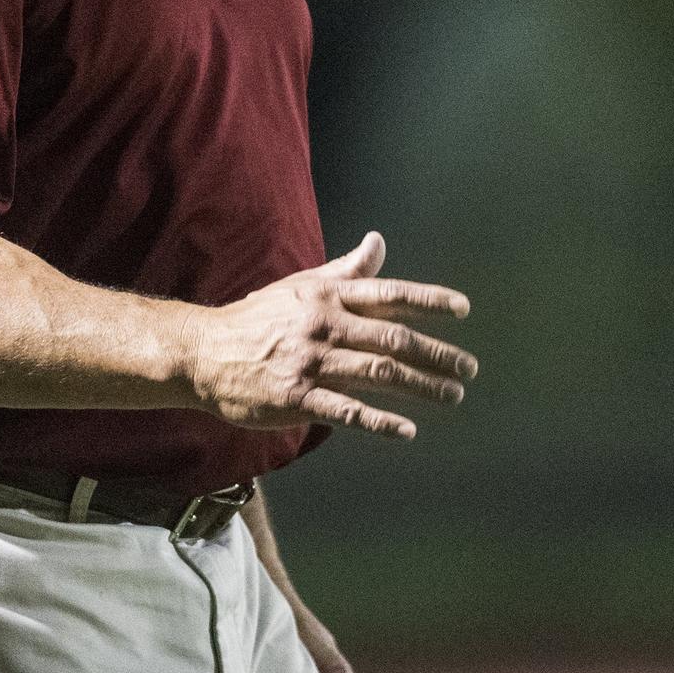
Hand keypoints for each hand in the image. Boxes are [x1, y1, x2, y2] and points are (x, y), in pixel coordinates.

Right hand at [184, 232, 475, 438]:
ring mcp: (311, 362)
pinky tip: (406, 430)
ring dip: (421, 386)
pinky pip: (346, 411)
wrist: (205, 350)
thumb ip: (346, 269)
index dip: (429, 301)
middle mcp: (324, 324)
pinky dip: (379, 422)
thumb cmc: (259, 317)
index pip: (388, 293)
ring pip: (378, 374)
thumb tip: (378, 241)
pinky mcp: (296, 397)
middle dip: (437, 354)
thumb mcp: (303, 285)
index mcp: (327, 295)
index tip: (463, 310)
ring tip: (452, 395)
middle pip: (393, 338)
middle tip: (468, 368)